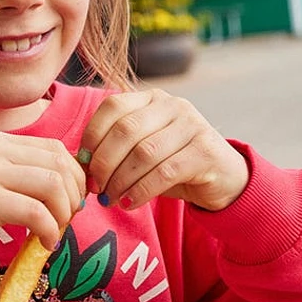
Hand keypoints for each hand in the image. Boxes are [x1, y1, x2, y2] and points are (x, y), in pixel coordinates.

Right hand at [0, 132, 85, 271]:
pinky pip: (37, 212)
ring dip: (64, 214)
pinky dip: (49, 231)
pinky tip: (43, 244)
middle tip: (67, 220)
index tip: (71, 201)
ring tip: (54, 233)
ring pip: (54, 185)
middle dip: (74, 195)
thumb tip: (60, 190)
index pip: (55, 148)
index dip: (74, 176)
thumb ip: (13, 175)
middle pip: (60, 164)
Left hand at [80, 90, 249, 211]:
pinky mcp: (205, 151)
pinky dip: (140, 191)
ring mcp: (192, 125)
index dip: (92, 135)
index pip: (112, 106)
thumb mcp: (142, 151)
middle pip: (125, 131)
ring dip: (120, 181)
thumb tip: (78, 163)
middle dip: (104, 163)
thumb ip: (116, 150)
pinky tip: (129, 203)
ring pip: (144, 153)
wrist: (223, 179)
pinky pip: (164, 172)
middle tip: (95, 188)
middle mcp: (172, 105)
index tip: (84, 164)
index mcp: (151, 98)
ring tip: (110, 199)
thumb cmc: (173, 165)